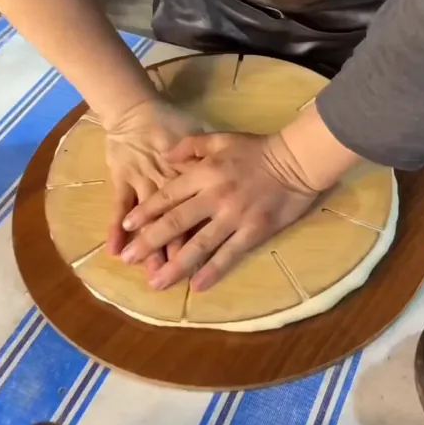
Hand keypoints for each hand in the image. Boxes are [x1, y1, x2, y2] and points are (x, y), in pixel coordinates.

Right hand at [104, 99, 205, 274]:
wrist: (137, 107)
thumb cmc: (172, 121)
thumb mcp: (206, 134)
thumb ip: (220, 160)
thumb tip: (240, 181)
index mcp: (199, 172)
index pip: (206, 209)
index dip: (207, 234)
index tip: (212, 258)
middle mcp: (174, 179)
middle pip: (180, 222)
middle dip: (178, 253)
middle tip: (183, 279)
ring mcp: (146, 178)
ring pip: (153, 219)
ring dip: (152, 247)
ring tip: (152, 275)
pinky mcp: (123, 176)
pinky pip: (119, 204)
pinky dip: (115, 226)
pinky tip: (113, 247)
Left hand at [120, 131, 320, 290]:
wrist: (296, 160)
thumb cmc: (256, 148)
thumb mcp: (219, 138)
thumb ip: (189, 146)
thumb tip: (164, 155)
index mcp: (204, 173)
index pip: (167, 195)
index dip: (146, 212)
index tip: (127, 226)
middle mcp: (214, 197)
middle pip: (175, 223)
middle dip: (149, 242)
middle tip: (129, 259)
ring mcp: (233, 216)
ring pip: (198, 245)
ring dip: (175, 265)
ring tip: (156, 282)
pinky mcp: (253, 231)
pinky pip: (229, 254)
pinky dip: (212, 271)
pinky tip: (196, 286)